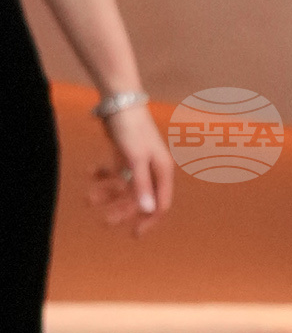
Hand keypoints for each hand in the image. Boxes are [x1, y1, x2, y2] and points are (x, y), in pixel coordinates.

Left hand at [88, 98, 172, 226]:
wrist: (119, 98)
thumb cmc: (131, 128)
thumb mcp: (134, 158)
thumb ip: (141, 185)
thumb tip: (148, 211)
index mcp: (162, 171)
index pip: (160, 204)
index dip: (148, 221)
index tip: (134, 234)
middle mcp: (153, 168)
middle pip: (140, 198)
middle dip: (123, 210)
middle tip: (105, 221)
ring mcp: (138, 161)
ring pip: (124, 186)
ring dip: (107, 193)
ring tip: (88, 199)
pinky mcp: (125, 153)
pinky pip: (115, 171)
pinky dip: (102, 175)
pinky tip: (89, 173)